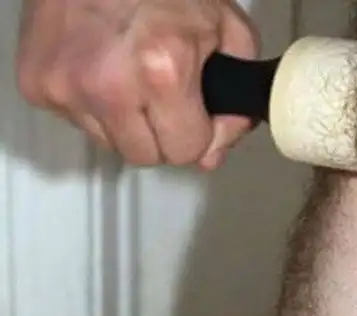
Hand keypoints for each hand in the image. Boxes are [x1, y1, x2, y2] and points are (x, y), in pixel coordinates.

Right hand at [16, 0, 258, 168]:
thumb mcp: (226, 31)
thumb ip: (233, 105)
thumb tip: (212, 155)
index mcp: (162, 71)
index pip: (184, 151)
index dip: (195, 133)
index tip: (193, 111)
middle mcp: (108, 85)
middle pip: (146, 156)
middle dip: (160, 134)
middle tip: (161, 94)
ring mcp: (66, 86)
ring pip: (110, 144)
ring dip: (125, 122)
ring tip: (128, 74)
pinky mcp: (36, 84)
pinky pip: (78, 123)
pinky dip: (93, 106)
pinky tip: (100, 67)